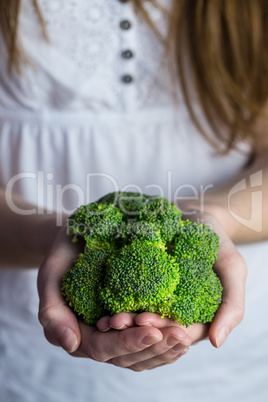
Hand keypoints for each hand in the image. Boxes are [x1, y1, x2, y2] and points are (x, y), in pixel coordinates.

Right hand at [37, 225, 191, 370]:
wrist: (75, 243)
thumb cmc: (62, 256)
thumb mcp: (49, 276)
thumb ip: (52, 311)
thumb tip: (71, 344)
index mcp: (77, 332)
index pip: (104, 348)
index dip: (128, 342)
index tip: (153, 331)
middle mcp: (97, 338)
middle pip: (127, 357)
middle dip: (155, 348)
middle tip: (181, 335)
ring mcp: (114, 334)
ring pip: (141, 355)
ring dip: (165, 349)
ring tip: (187, 336)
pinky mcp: (129, 324)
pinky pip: (148, 341)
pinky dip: (166, 341)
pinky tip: (185, 332)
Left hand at [98, 210, 246, 352]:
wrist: (194, 214)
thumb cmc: (216, 240)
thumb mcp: (232, 267)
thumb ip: (232, 303)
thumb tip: (216, 342)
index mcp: (196, 315)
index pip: (179, 332)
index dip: (162, 330)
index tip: (145, 320)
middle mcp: (174, 313)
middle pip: (155, 331)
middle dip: (135, 330)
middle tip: (116, 321)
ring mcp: (155, 300)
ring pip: (138, 323)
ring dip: (123, 325)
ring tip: (106, 319)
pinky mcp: (139, 286)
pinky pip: (127, 301)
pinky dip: (116, 307)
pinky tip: (102, 308)